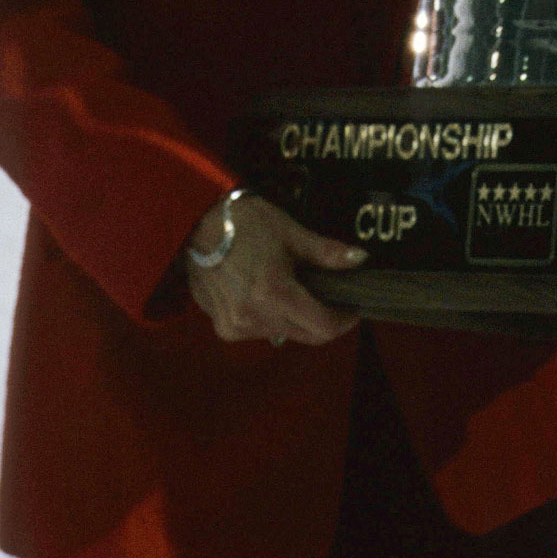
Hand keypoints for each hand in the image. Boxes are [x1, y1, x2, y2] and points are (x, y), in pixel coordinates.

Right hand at [184, 193, 364, 347]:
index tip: (353, 307)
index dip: (344, 320)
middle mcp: (253, 318)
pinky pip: (259, 331)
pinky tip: (269, 294)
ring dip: (296, 319)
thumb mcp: (291, 233)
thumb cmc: (245, 222)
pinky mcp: (222, 327)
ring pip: (283, 334)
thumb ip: (327, 252)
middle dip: (324, 320)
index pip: (322, 327)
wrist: (195, 224)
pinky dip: (272, 318)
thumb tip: (361, 259)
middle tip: (332, 298)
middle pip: (305, 335)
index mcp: (274, 294)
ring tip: (298, 290)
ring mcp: (235, 326)